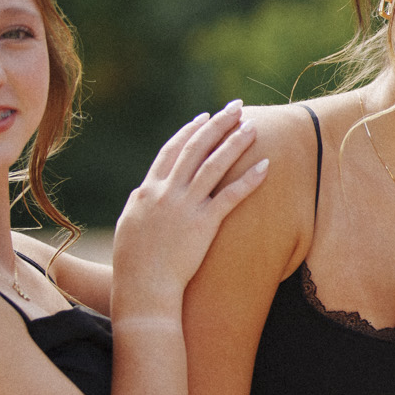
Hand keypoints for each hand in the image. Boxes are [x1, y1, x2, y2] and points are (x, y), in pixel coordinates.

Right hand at [110, 103, 269, 315]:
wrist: (142, 287)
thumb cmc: (133, 263)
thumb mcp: (129, 225)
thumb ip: (139, 203)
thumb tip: (143, 190)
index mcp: (147, 190)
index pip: (171, 151)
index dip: (189, 132)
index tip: (204, 117)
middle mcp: (166, 192)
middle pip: (195, 149)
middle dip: (217, 125)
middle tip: (236, 107)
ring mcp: (185, 207)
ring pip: (214, 166)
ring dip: (235, 143)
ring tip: (253, 127)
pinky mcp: (203, 224)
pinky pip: (231, 196)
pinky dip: (249, 178)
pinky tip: (266, 165)